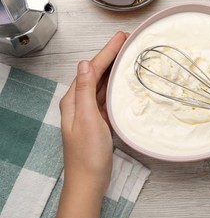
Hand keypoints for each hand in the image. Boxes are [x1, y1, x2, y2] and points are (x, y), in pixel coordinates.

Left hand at [55, 32, 127, 217]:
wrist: (88, 180)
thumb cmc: (87, 154)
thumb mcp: (87, 119)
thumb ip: (85, 92)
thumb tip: (83, 64)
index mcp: (74, 100)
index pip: (91, 69)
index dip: (106, 52)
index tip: (121, 37)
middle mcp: (79, 103)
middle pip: (96, 73)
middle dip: (110, 56)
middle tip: (126, 42)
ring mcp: (88, 112)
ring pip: (102, 84)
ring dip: (113, 70)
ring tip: (126, 56)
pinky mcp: (97, 120)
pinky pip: (106, 97)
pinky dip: (114, 87)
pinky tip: (122, 83)